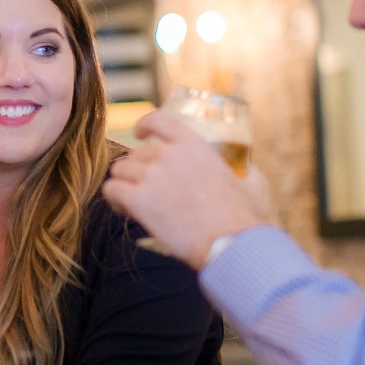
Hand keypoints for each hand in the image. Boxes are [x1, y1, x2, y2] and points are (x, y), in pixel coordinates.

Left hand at [101, 108, 267, 268]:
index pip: (158, 120)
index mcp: (193, 145)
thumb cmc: (243, 219)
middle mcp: (168, 155)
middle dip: (137, 173)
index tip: (139, 134)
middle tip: (147, 193)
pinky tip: (125, 210)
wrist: (230, 244)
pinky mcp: (139, 200)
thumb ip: (246, 171)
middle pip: (135, 155)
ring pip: (119, 171)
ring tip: (133, 203)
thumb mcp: (253, 185)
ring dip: (124, 185)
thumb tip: (248, 169)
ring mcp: (151, 176)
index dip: (144, 125)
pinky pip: (111, 190)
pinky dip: (114, 200)